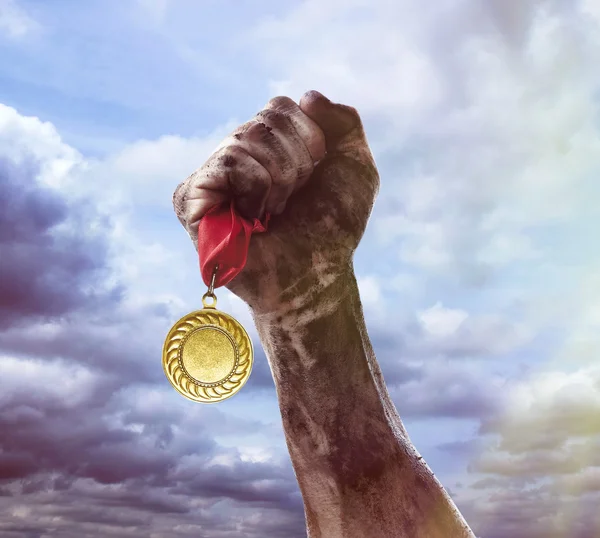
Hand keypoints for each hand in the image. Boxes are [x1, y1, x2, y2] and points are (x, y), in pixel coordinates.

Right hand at [173, 90, 378, 312]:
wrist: (315, 274)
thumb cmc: (332, 228)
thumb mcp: (355, 167)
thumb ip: (343, 122)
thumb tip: (306, 96)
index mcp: (268, 145)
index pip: (281, 106)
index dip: (309, 141)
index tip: (313, 178)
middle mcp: (236, 154)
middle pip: (265, 120)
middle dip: (295, 163)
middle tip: (291, 201)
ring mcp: (211, 175)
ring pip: (246, 139)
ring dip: (277, 181)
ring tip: (271, 213)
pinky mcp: (189, 198)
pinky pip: (227, 164)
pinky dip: (253, 189)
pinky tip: (250, 219)